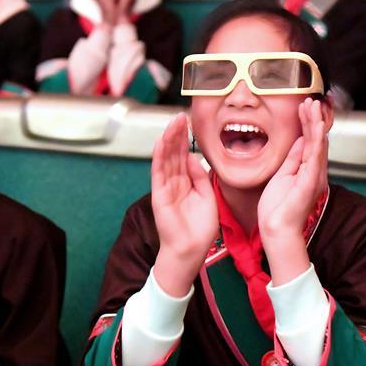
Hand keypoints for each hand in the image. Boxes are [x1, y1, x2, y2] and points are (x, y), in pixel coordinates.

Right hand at [151, 113, 217, 295]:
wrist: (190, 251)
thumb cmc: (199, 229)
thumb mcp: (207, 197)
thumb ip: (200, 177)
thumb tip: (195, 157)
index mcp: (185, 183)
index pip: (184, 156)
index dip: (186, 140)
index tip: (190, 122)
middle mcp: (173, 183)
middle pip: (174, 153)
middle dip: (177, 134)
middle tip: (181, 115)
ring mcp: (165, 188)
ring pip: (166, 159)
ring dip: (169, 140)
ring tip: (173, 122)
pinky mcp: (159, 195)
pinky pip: (158, 172)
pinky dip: (159, 156)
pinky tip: (161, 141)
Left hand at [257, 99, 327, 280]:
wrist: (276, 229)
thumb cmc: (277, 208)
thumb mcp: (282, 176)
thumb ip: (291, 159)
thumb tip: (297, 141)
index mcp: (306, 170)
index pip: (309, 142)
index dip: (307, 124)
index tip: (303, 107)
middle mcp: (314, 171)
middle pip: (316, 139)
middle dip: (313, 119)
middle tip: (310, 100)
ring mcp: (314, 175)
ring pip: (318, 143)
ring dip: (315, 123)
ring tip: (312, 105)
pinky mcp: (311, 180)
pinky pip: (315, 155)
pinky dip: (315, 138)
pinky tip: (315, 125)